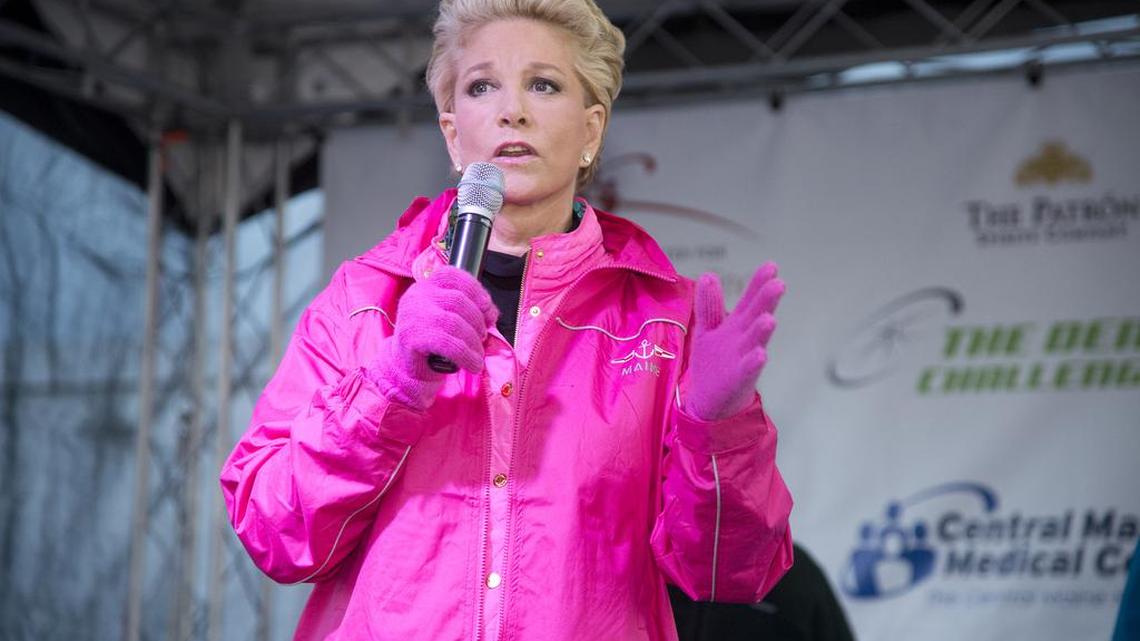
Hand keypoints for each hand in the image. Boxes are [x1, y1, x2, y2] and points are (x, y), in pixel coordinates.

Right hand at [368, 266, 497, 409]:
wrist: (406, 369)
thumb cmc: (433, 343)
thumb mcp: (449, 319)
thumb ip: (468, 309)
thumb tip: (491, 313)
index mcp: (426, 286)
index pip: (453, 275)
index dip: (476, 290)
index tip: (489, 311)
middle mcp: (417, 295)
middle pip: (457, 300)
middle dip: (478, 321)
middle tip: (483, 338)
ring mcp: (411, 314)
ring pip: (453, 322)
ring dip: (473, 341)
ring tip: (478, 355)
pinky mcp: (411, 337)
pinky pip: (447, 343)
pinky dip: (466, 355)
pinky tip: (473, 364)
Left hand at [684, 263, 784, 420]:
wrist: (712, 400)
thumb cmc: (715, 361)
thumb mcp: (708, 329)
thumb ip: (709, 305)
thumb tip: (709, 274)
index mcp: (737, 324)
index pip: (750, 300)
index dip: (758, 283)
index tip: (772, 266)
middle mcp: (744, 338)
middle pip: (755, 316)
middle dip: (766, 301)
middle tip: (779, 284)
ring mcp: (743, 358)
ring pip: (754, 341)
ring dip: (762, 330)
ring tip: (769, 319)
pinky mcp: (738, 378)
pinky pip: (748, 369)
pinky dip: (754, 362)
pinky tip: (761, 354)